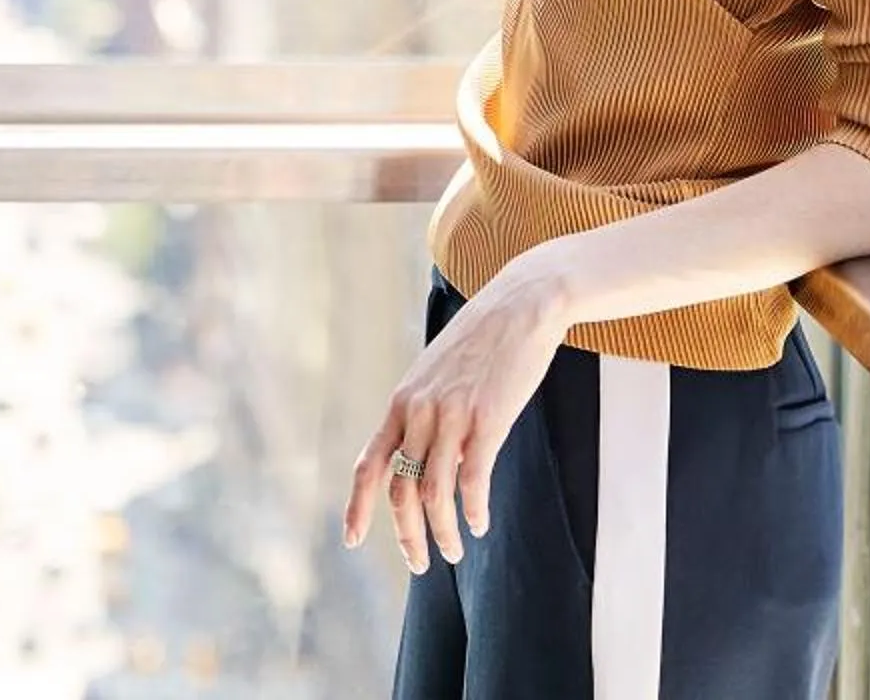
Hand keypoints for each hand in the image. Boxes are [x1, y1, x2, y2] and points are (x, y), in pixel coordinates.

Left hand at [343, 261, 571, 572]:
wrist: (518, 306)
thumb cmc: (479, 343)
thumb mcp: (435, 374)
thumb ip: (423, 413)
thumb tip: (421, 456)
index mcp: (401, 402)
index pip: (368, 463)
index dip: (357, 505)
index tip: (352, 539)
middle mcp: (419, 411)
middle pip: (400, 488)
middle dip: (407, 534)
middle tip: (420, 563)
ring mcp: (452, 415)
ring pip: (435, 491)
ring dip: (442, 531)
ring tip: (453, 551)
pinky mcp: (488, 419)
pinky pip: (473, 478)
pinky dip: (473, 509)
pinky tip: (479, 524)